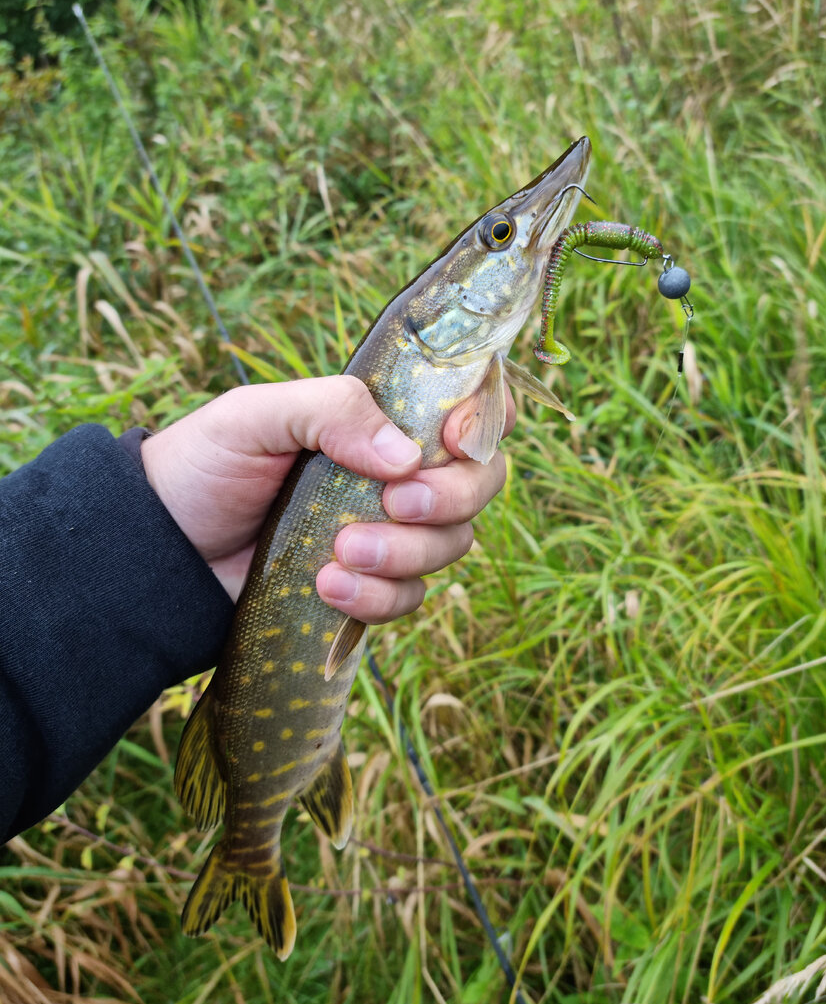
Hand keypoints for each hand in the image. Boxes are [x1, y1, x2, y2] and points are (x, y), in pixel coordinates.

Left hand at [140, 377, 514, 621]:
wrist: (164, 547)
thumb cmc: (207, 464)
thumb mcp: (257, 415)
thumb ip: (331, 411)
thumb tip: (406, 455)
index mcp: (383, 417)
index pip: (470, 405)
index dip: (483, 419)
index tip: (450, 439)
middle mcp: (401, 472)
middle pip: (481, 482)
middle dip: (450, 497)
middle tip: (395, 504)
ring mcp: (391, 531)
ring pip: (452, 544)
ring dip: (405, 553)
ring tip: (337, 554)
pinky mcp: (371, 585)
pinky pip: (410, 598)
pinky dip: (377, 597)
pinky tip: (326, 587)